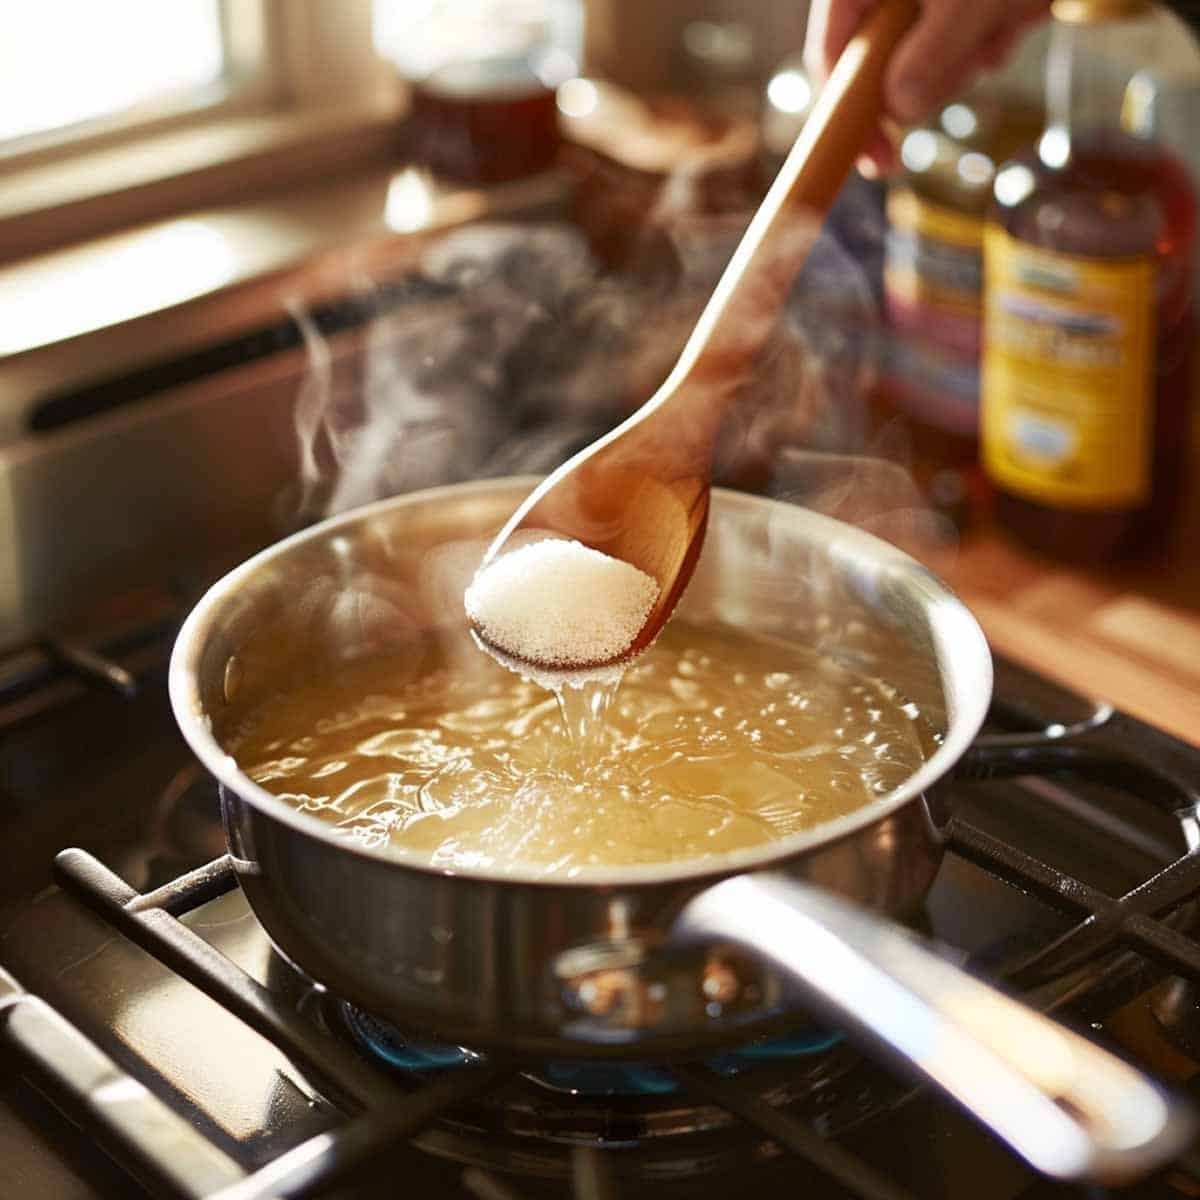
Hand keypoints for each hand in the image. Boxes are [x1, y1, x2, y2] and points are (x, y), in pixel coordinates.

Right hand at [803, 0, 1049, 173]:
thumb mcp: (967, 2)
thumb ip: (930, 59)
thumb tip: (898, 111)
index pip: (831, 57)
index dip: (850, 116)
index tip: (878, 161)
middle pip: (883, 58)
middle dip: (935, 69)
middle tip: (978, 61)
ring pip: (930, 46)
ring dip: (975, 47)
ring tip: (1014, 11)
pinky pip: (962, 27)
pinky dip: (993, 27)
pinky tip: (1020, 7)